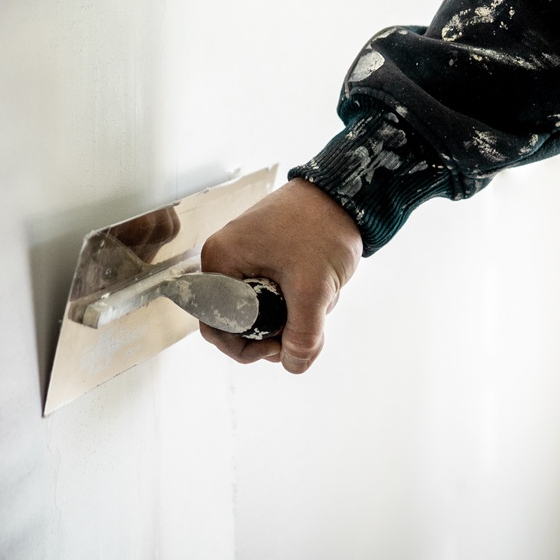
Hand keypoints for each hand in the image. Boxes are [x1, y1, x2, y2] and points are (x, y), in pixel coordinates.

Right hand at [199, 178, 363, 372]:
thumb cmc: (322, 229)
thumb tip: (293, 366)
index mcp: (221, 261)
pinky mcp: (263, 255)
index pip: (214, 325)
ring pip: (258, 310)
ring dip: (289, 315)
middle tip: (304, 329)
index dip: (243, 347)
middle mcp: (225, 259)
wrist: (345, 194)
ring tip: (318, 298)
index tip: (277, 347)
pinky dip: (294, 299)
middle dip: (273, 331)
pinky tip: (317, 289)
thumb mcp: (313, 289)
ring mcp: (244, 256)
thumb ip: (303, 335)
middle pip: (237, 321)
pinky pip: (270, 293)